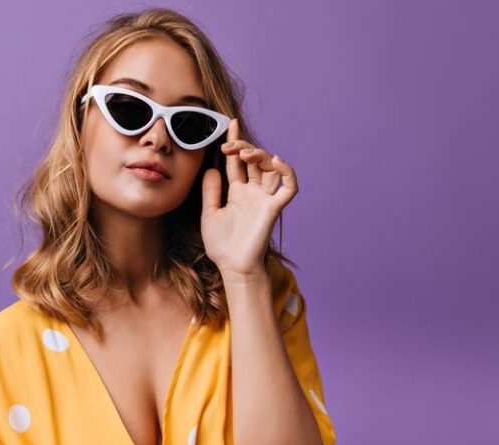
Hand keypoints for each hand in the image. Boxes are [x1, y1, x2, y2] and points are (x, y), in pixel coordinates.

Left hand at [200, 118, 298, 277]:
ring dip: (261, 155)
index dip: (234, 142)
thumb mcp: (209, 214)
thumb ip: (211, 191)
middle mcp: (253, 193)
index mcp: (238, 192)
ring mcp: (265, 199)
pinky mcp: (274, 209)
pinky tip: (276, 160)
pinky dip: (287, 172)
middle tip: (231, 145)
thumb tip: (211, 169)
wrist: (232, 268)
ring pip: (272, 168)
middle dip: (245, 147)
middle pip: (256, 160)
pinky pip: (289, 187)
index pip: (237, 161)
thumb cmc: (222, 246)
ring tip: (246, 153)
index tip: (229, 123)